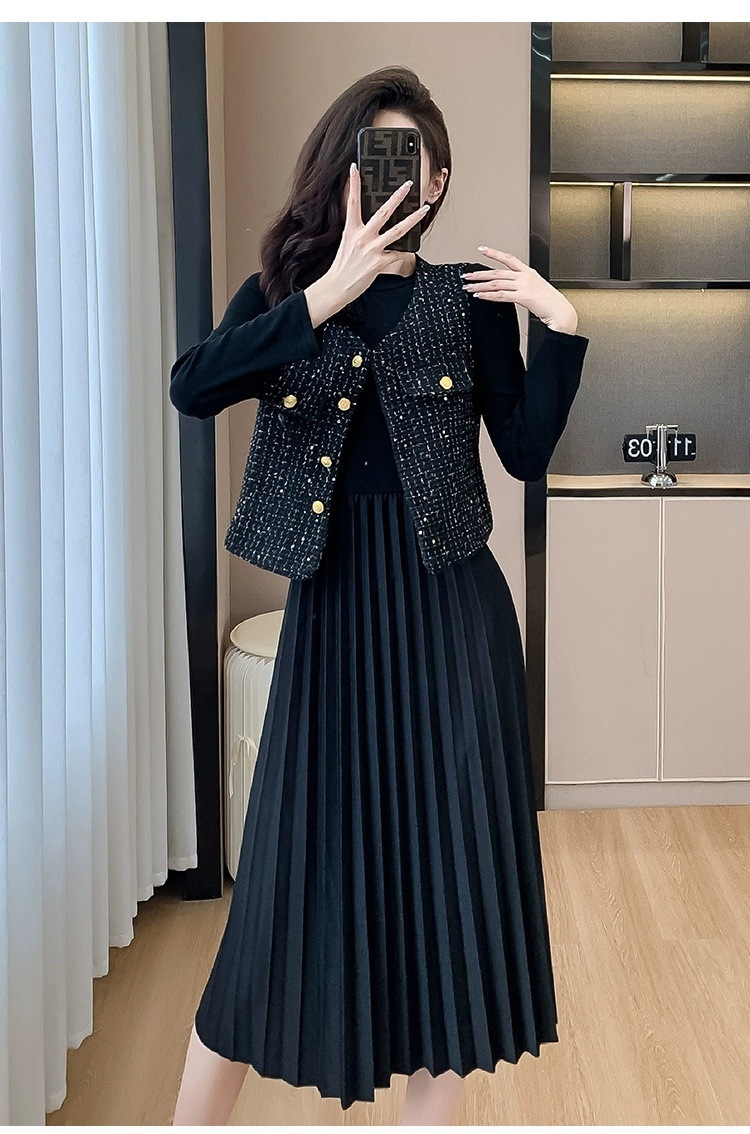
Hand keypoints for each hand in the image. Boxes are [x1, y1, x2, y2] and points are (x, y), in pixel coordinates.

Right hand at [303, 164, 427, 326]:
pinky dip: (405, 253)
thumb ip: (358, 230)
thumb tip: (373, 221)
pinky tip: (412, 249)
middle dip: (397, 197)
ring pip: (398, 231)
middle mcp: (362, 237)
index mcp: (351, 230)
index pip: (352, 202)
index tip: (355, 168)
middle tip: (408, 184)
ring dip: (413, 219)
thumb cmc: (343, 265)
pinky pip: (397, 254)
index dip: (353, 183)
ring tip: (424, 208)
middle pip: (383, 212)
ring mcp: (371, 250)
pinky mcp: (379, 263)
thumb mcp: (346, 242)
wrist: (337, 287)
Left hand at [461, 246, 578, 333]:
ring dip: (480, 286)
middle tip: (466, 275)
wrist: (560, 312)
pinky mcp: (523, 297)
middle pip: (497, 272)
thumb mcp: (537, 288)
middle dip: (479, 274)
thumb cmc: (550, 303)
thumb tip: (509, 288)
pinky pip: (501, 295)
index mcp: (528, 272)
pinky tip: (479, 296)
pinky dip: (488, 296)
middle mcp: (525, 276)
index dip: (494, 253)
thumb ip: (523, 285)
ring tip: (468, 287)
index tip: (482, 249)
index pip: (508, 258)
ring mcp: (524, 286)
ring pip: (496, 284)